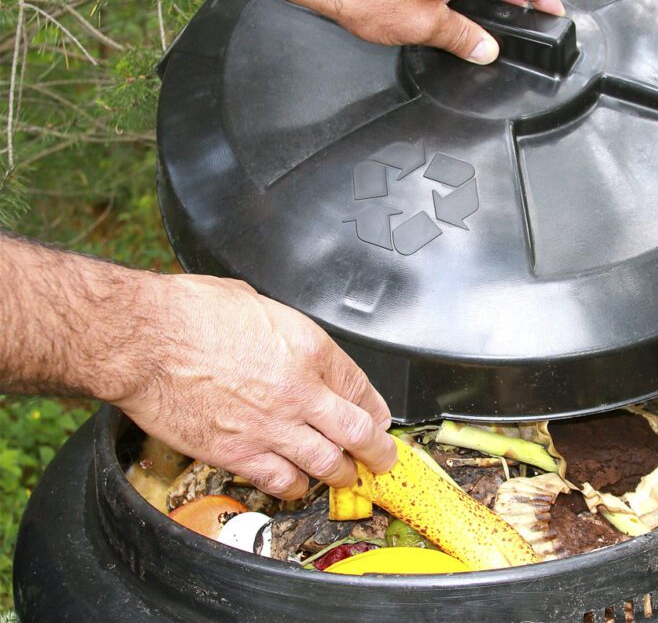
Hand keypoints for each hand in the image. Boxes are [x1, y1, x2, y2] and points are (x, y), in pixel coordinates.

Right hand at [114, 274, 396, 499]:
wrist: (144, 341)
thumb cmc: (188, 313)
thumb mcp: (254, 302)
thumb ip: (281, 329)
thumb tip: (283, 337)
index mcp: (310, 348)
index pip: (361, 388)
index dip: (375, 409)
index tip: (379, 418)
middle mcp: (301, 392)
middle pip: (358, 432)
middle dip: (377, 450)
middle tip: (383, 458)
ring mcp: (272, 427)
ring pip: (326, 464)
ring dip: (341, 473)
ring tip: (346, 476)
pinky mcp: (239, 453)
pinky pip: (282, 481)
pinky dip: (296, 487)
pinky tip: (298, 485)